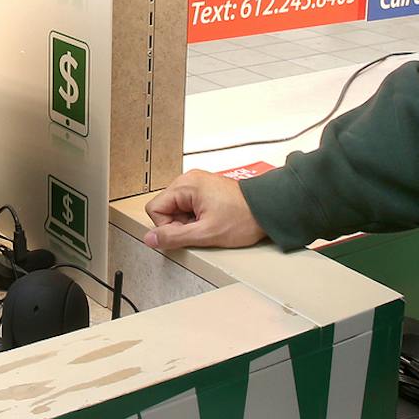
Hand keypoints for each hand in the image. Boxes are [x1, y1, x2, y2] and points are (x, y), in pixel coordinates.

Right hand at [144, 170, 267, 250]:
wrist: (268, 209)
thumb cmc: (243, 217)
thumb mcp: (206, 233)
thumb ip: (174, 237)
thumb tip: (150, 239)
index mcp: (186, 185)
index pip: (155, 208)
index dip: (167, 227)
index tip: (186, 233)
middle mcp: (189, 179)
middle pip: (165, 207)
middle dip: (178, 224)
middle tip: (200, 229)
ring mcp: (198, 183)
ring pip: (177, 208)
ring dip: (188, 221)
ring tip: (208, 224)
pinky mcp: (205, 189)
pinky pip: (188, 206)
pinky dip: (196, 217)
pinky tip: (211, 220)